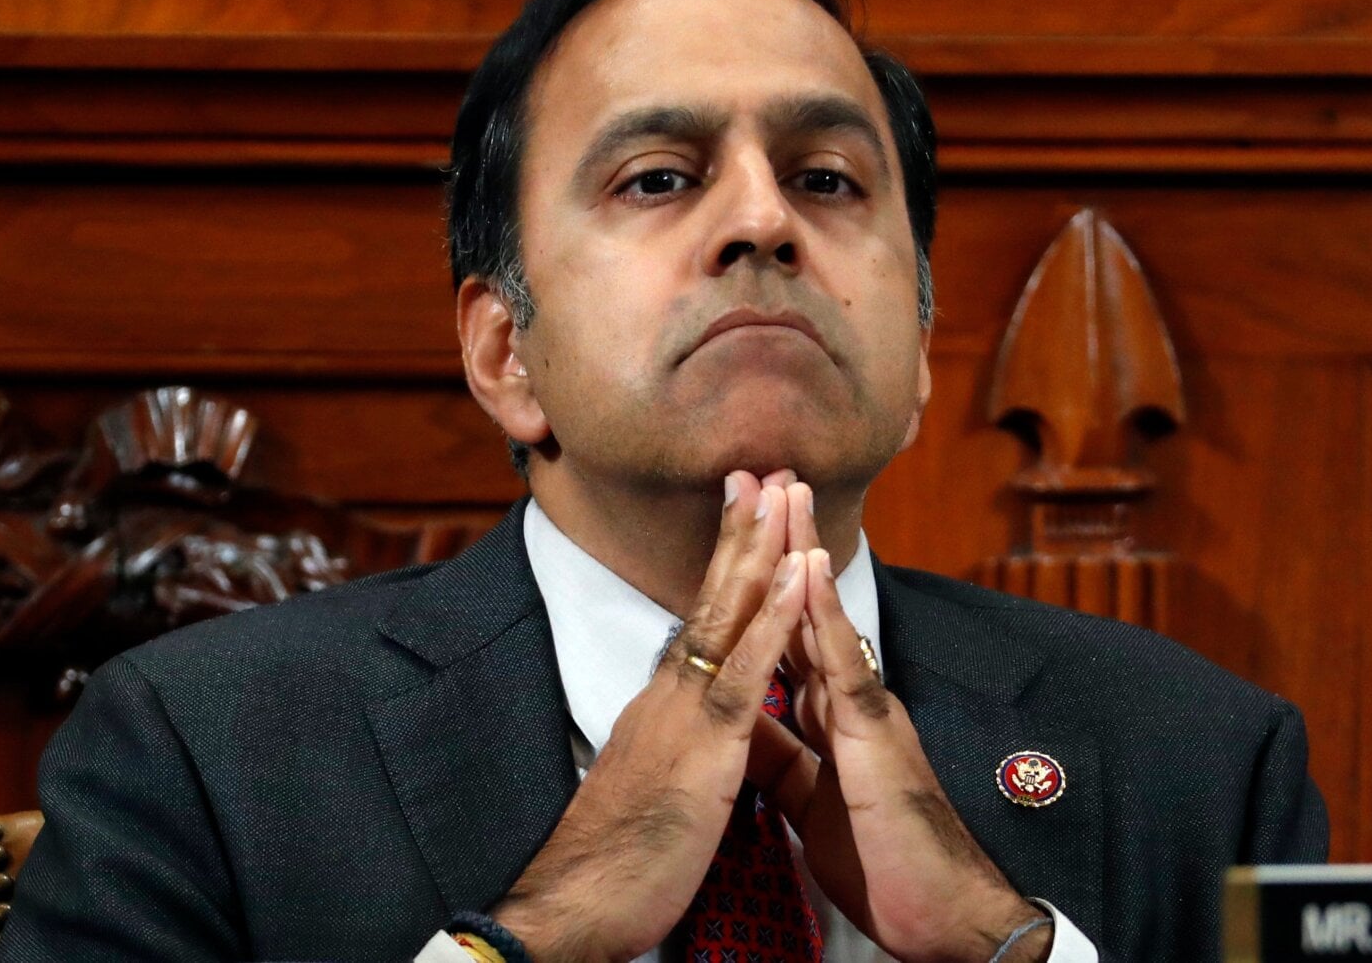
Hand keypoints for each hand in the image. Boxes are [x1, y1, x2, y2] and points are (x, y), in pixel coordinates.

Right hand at [491, 471, 807, 961]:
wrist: (577, 902)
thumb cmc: (618, 857)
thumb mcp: (655, 786)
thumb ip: (673, 746)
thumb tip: (685, 727)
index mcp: (665, 704)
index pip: (703, 620)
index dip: (727, 567)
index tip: (745, 515)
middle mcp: (669, 692)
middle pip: (712, 596)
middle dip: (741, 532)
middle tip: (762, 468)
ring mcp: (684, 713)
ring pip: (725, 615)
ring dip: (757, 550)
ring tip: (779, 492)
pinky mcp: (703, 746)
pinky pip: (744, 671)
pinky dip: (772, 619)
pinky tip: (794, 577)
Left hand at [751, 488, 1049, 962]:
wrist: (935, 912)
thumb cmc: (881, 860)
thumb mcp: (808, 801)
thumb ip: (781, 756)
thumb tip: (747, 728)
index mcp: (826, 716)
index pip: (785, 636)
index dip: (761, 586)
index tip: (735, 535)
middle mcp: (847, 699)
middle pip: (802, 610)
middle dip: (780, 546)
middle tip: (760, 479)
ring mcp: (865, 708)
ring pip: (823, 617)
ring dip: (803, 551)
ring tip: (785, 490)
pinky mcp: (875, 732)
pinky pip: (843, 661)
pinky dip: (823, 610)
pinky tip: (811, 563)